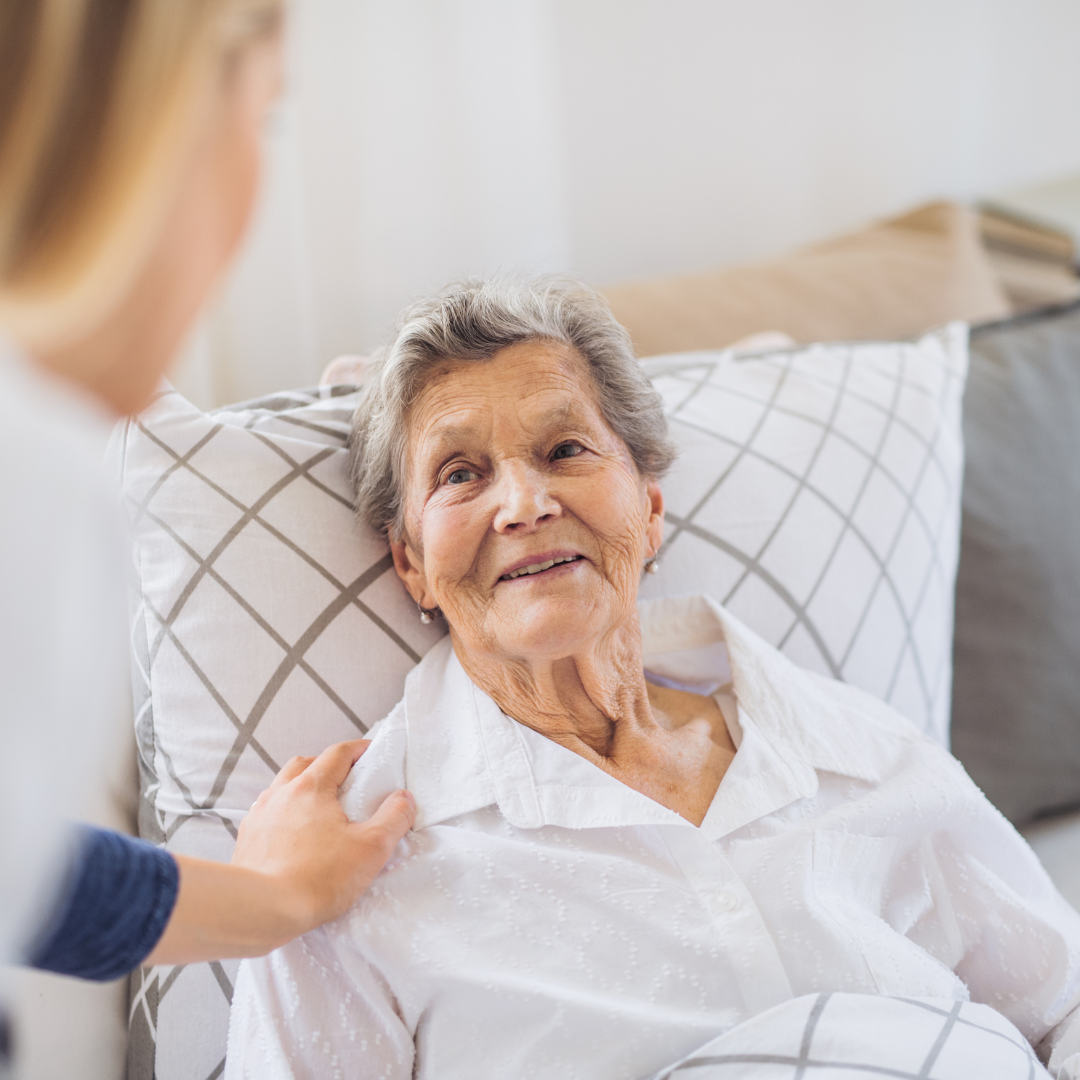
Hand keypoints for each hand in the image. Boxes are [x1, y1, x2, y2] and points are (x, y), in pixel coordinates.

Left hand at [146, 740, 414, 963]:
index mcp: (311, 787)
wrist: (261, 910)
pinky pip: (266, 814)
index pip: (337, 754)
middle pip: (305, 764)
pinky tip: (293, 835)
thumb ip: (394, 817)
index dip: (358, 749)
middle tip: (345, 781)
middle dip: (327, 765)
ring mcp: (259, 816)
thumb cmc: (318, 878)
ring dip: (301, 789)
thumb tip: (404, 798)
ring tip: (318, 809)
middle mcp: (280, 794)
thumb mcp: (372, 848)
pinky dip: (283, 814)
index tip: (372, 753)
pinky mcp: (247, 840)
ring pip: (281, 787)